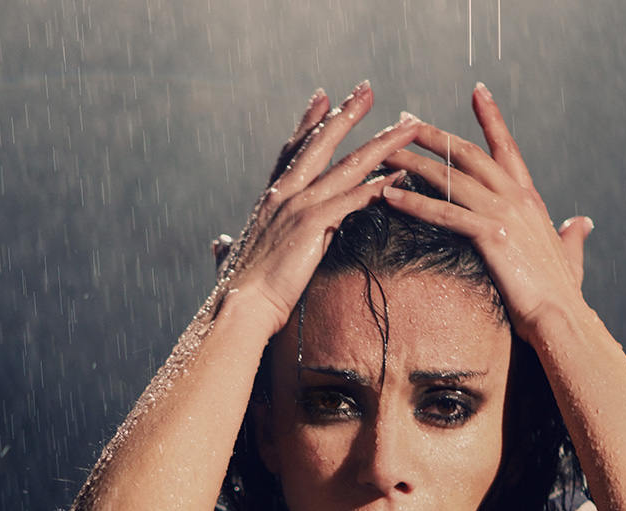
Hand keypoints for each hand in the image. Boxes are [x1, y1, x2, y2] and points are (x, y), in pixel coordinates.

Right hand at [215, 82, 420, 336]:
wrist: (241, 306)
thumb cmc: (237, 292)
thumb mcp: (231, 261)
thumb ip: (226, 248)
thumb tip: (219, 243)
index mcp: (269, 200)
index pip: (292, 152)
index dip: (309, 124)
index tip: (324, 98)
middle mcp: (284, 194)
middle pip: (321, 143)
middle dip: (346, 114)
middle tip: (367, 89)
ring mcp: (299, 206)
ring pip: (347, 166)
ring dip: (380, 143)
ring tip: (405, 126)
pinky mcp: (313, 225)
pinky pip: (353, 199)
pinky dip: (378, 186)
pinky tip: (401, 175)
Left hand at [380, 83, 592, 344]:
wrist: (562, 318)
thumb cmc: (562, 295)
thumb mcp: (570, 257)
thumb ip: (572, 236)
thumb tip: (581, 223)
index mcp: (530, 200)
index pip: (506, 149)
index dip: (492, 119)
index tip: (476, 92)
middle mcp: (517, 198)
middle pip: (468, 154)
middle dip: (433, 135)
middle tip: (403, 122)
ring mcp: (504, 214)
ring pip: (450, 178)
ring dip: (412, 162)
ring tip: (384, 153)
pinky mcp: (491, 236)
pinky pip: (444, 213)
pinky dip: (414, 201)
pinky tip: (389, 194)